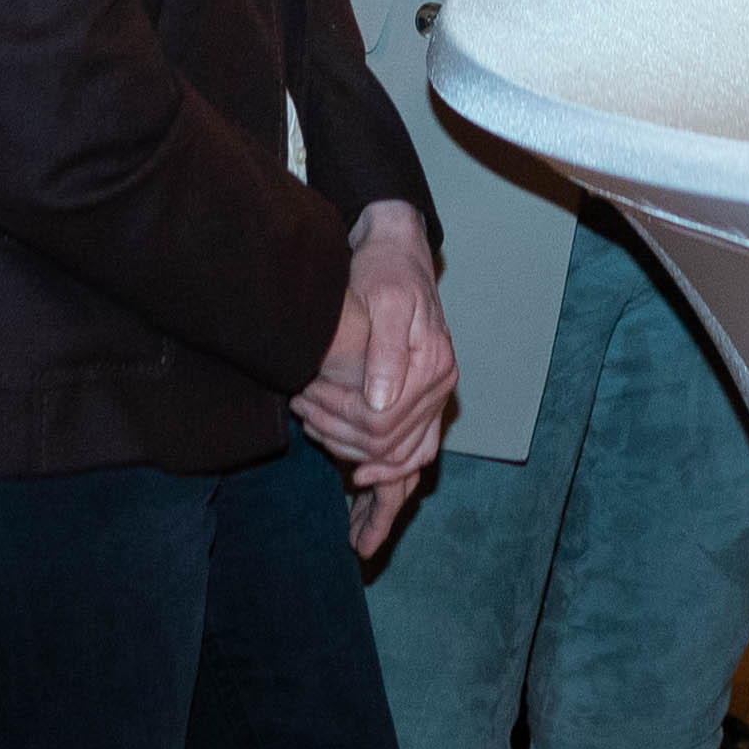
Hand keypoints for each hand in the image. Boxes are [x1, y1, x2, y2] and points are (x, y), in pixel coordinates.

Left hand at [294, 198, 457, 552]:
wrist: (396, 251)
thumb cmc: (386, 272)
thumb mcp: (387, 300)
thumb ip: (387, 351)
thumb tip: (381, 404)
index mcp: (435, 367)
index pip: (389, 426)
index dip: (349, 435)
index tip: (312, 429)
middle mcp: (439, 387)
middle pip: (397, 451)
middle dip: (352, 460)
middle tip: (309, 439)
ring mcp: (431, 396)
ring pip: (407, 462)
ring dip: (373, 484)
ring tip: (341, 497)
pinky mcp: (419, 399)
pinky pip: (410, 453)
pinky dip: (387, 477)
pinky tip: (360, 491)